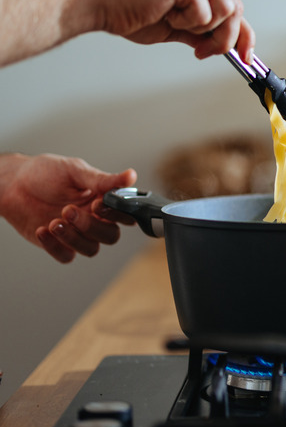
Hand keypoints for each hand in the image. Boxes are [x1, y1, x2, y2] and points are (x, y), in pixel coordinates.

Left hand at [0, 153, 136, 262]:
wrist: (12, 184)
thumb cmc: (45, 173)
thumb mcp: (75, 171)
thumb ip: (103, 179)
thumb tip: (131, 176)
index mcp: (104, 201)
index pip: (125, 216)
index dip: (116, 215)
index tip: (97, 204)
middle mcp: (94, 219)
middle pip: (110, 236)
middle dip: (90, 226)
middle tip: (68, 210)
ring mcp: (77, 234)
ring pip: (90, 249)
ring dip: (73, 237)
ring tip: (54, 221)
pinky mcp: (59, 244)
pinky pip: (66, 256)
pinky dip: (55, 246)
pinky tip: (43, 229)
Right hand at [94, 0, 255, 62]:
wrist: (101, 5)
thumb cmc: (130, 11)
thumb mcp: (177, 27)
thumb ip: (202, 31)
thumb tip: (226, 46)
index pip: (236, 8)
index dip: (246, 35)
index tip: (246, 58)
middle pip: (236, 10)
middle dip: (223, 38)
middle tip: (201, 50)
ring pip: (227, 11)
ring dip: (202, 27)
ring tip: (176, 22)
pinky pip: (206, 12)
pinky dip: (188, 21)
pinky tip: (166, 13)